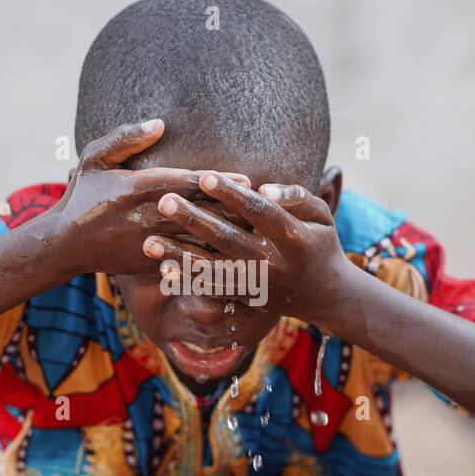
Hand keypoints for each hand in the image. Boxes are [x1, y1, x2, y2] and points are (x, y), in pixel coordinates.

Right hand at [48, 120, 249, 275]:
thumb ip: (125, 139)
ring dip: (230, 237)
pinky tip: (240, 259)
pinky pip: (187, 263)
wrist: (65, 245)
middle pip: (200, 213)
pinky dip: (213, 260)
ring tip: (262, 232)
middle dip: (235, 210)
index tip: (247, 178)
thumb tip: (159, 124)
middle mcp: (146, 218)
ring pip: (198, 241)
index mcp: (135, 189)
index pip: (185, 184)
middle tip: (267, 206)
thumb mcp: (94, 159)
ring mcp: (151, 244)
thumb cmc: (83, 195)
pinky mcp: (152, 263)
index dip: (218, 182)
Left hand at [142, 170, 354, 325]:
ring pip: (213, 269)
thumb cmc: (319, 242)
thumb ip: (297, 198)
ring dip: (180, 255)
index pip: (259, 212)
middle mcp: (272, 264)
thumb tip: (265, 189)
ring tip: (149, 243)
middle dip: (193, 220)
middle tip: (164, 202)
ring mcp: (257, 285)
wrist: (325, 294)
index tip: (205, 176)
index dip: (232, 195)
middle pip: (228, 239)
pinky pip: (214, 291)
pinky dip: (188, 283)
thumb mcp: (322, 215)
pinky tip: (163, 271)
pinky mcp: (246, 299)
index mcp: (293, 238)